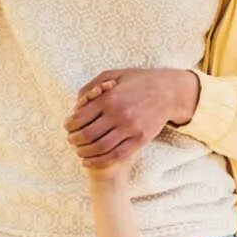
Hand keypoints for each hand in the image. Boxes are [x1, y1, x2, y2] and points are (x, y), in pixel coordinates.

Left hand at [67, 68, 200, 170]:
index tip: (67, 127)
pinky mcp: (140, 139)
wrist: (168, 91)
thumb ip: (92, 86)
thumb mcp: (114, 75)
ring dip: (84, 153)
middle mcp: (118, 114)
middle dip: (74, 140)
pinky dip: (99, 161)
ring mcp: (130, 128)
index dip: (69, 125)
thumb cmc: (138, 81)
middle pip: (87, 135)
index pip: (80, 118)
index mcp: (109, 98)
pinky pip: (116, 155)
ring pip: (100, 148)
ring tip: (79, 152)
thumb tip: (76, 103)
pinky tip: (90, 161)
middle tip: (71, 140)